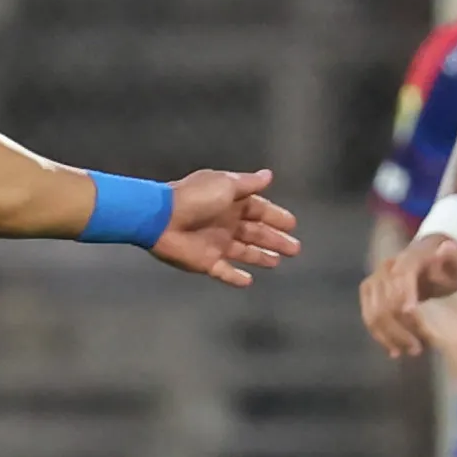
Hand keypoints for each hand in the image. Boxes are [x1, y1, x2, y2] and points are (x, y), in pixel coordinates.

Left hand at [152, 170, 301, 286]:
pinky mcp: (206, 262)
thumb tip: (269, 175)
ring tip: (277, 262)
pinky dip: (235, 277)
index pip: (259, 210)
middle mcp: (225, 223)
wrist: (161, 218)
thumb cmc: (195, 198)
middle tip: (295, 249)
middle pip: (255, 233)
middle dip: (274, 240)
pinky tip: (249, 281)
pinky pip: (224, 271)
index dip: (275, 217)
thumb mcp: (226, 184)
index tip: (292, 225)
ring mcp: (215, 243)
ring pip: (244, 252)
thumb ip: (248, 183)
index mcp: (230, 202)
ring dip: (260, 257)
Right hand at [361, 233, 456, 357]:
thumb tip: (447, 247)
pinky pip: (369, 316)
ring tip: (411, 351)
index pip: (402, 278)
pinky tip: (395, 350)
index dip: (405, 296)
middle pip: (386, 302)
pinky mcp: (368, 291)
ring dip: (390, 336)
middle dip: (401, 328)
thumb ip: (453, 258)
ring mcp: (374, 279)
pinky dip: (380, 335)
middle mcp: (386, 267)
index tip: (413, 317)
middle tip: (419, 349)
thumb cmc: (446, 266)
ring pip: (374, 313)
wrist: (426, 258)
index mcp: (409, 258)